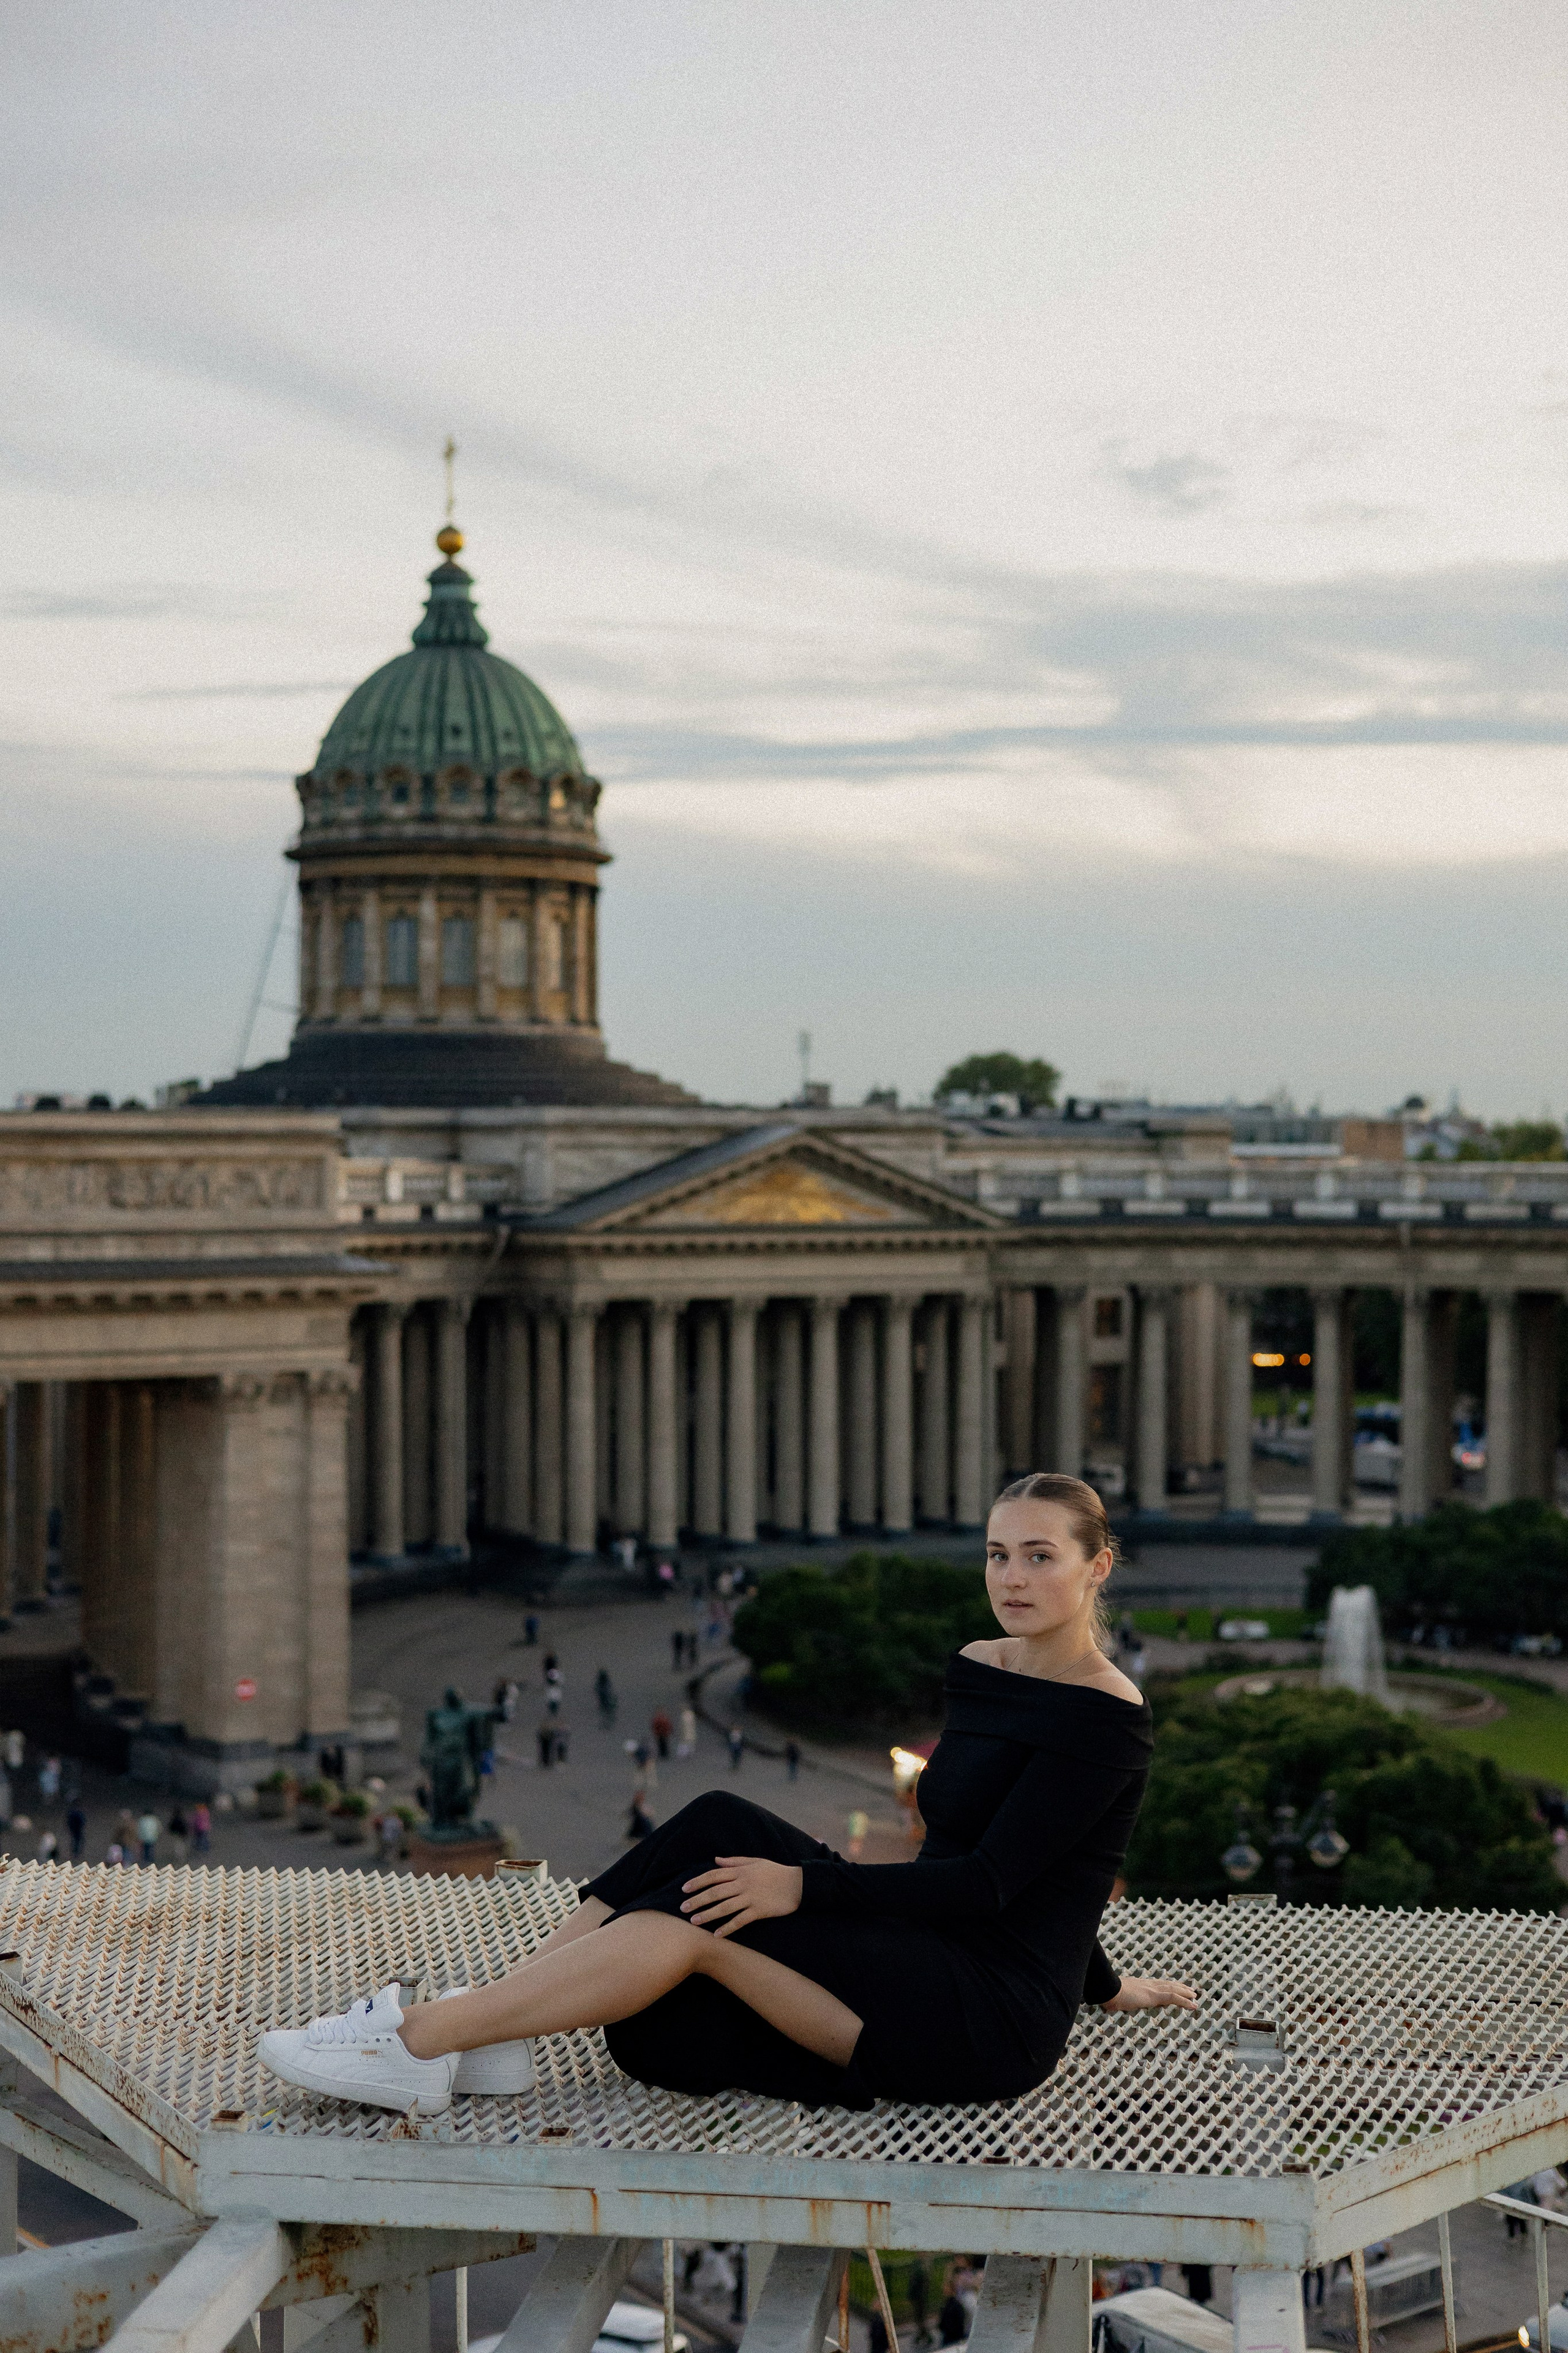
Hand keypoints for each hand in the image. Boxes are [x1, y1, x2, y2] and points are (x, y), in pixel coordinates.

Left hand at [681, 1856, 802, 1937]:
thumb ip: (734, 1861)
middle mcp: (743, 1884)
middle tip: (683, 1909)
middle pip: (715, 1892)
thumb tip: (715, 1860)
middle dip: (697, 1900)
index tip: (684, 1889)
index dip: (697, 1882)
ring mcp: (751, 1898)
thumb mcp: (755, 1861)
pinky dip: (728, 1928)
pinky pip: (740, 1920)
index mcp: (740, 1871)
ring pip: (724, 1907)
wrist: (798, 1884)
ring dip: (708, 1915)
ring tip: (694, 1922)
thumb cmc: (775, 1871)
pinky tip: (717, 1935)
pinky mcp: (759, 1911)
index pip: (713, 1875)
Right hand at [1102, 1975, 1197, 2012]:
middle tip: (1191, 1991)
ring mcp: (1152, 1989)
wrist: (1109, 1990)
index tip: (1176, 1987)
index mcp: (1141, 1985)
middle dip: (1180, 1987)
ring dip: (1186, 1993)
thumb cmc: (1110, 1995)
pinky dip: (1185, 2001)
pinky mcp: (1154, 1996)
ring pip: (1174, 1989)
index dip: (1169, 1985)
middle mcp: (1149, 1985)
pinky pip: (1173, 1997)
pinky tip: (1193, 2005)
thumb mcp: (1118, 1998)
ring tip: (1194, 1996)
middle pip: (1169, 1984)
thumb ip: (1121, 2000)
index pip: (1159, 1984)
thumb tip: (1114, 2005)